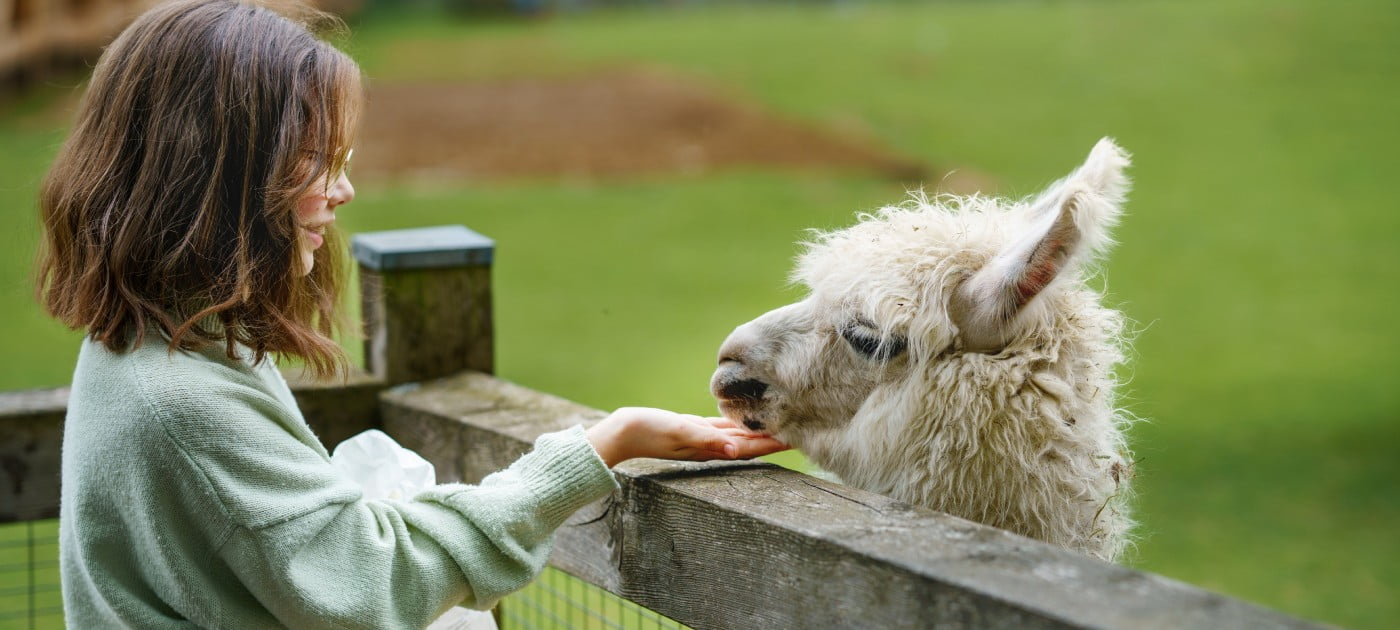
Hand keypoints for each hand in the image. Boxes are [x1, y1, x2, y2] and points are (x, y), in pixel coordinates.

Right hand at [585, 407, 788, 467]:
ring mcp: (701, 438)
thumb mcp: (679, 431)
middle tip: (799, 431)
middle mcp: (709, 446)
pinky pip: (721, 426)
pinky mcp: (692, 428)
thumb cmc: (648, 431)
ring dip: (757, 432)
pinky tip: (745, 418)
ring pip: (737, 435)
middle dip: (772, 439)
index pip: (749, 447)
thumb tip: (736, 449)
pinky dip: (736, 423)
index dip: (772, 444)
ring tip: (780, 424)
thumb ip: (707, 438)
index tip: (796, 440)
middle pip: (749, 443)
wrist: (620, 433)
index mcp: (709, 448)